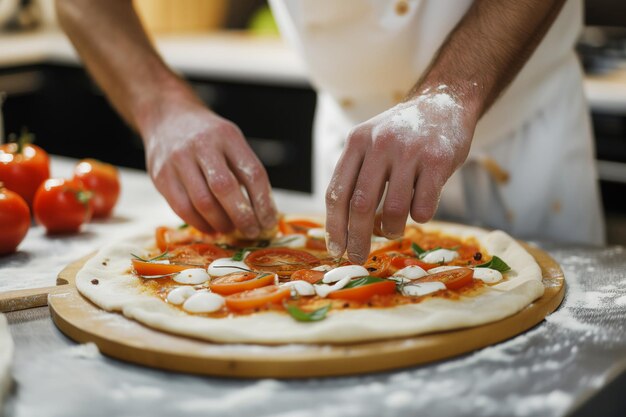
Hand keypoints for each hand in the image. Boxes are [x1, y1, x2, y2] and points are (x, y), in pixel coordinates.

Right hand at [141, 95, 276, 237]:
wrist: (167, 118)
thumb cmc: (208, 137)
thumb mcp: (231, 141)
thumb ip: (245, 171)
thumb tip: (263, 214)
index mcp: (227, 136)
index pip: (252, 173)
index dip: (263, 203)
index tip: (269, 222)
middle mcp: (202, 145)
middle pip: (225, 188)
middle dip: (242, 217)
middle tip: (252, 232)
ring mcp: (178, 160)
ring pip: (202, 202)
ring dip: (221, 223)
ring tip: (230, 229)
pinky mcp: (161, 176)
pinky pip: (182, 209)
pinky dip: (200, 224)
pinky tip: (211, 228)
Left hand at [325, 86, 477, 262]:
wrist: (443, 103)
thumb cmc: (401, 134)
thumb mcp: (370, 142)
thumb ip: (356, 176)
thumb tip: (344, 229)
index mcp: (357, 141)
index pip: (337, 192)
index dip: (334, 226)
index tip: (335, 249)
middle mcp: (381, 144)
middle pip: (361, 205)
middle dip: (357, 239)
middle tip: (357, 258)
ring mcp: (411, 151)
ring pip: (395, 211)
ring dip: (392, 230)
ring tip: (393, 230)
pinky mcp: (439, 161)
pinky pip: (423, 207)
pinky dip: (419, 217)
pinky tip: (419, 207)